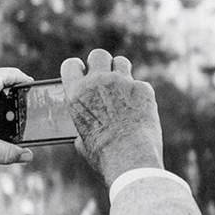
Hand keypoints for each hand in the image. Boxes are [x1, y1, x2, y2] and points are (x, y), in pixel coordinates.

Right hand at [62, 48, 163, 185]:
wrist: (130, 159)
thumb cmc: (103, 154)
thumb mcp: (82, 140)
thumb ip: (83, 122)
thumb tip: (85, 127)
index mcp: (77, 93)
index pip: (70, 65)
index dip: (77, 68)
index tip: (82, 72)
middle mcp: (98, 82)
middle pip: (98, 55)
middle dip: (101, 63)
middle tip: (105, 76)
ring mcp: (122, 82)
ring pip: (121, 62)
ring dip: (120, 71)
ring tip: (122, 87)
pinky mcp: (143, 89)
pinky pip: (140, 85)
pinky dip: (139, 94)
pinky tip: (139, 110)